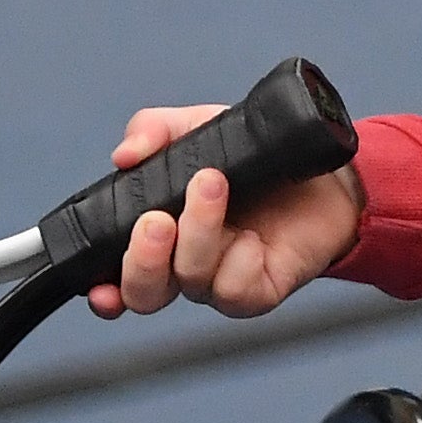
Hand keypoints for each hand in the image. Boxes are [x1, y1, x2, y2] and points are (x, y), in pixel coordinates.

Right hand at [85, 101, 367, 318]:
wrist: (324, 175)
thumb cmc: (254, 159)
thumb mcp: (198, 130)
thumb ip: (154, 132)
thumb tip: (123, 154)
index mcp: (159, 236)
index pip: (117, 275)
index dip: (102, 288)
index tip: (97, 284)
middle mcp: (182, 266)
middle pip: (143, 292)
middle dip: (143, 260)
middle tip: (157, 220)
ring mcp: (219, 282)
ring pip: (190, 281)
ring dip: (197, 232)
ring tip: (214, 184)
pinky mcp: (257, 292)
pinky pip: (234, 289)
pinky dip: (239, 258)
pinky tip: (254, 235)